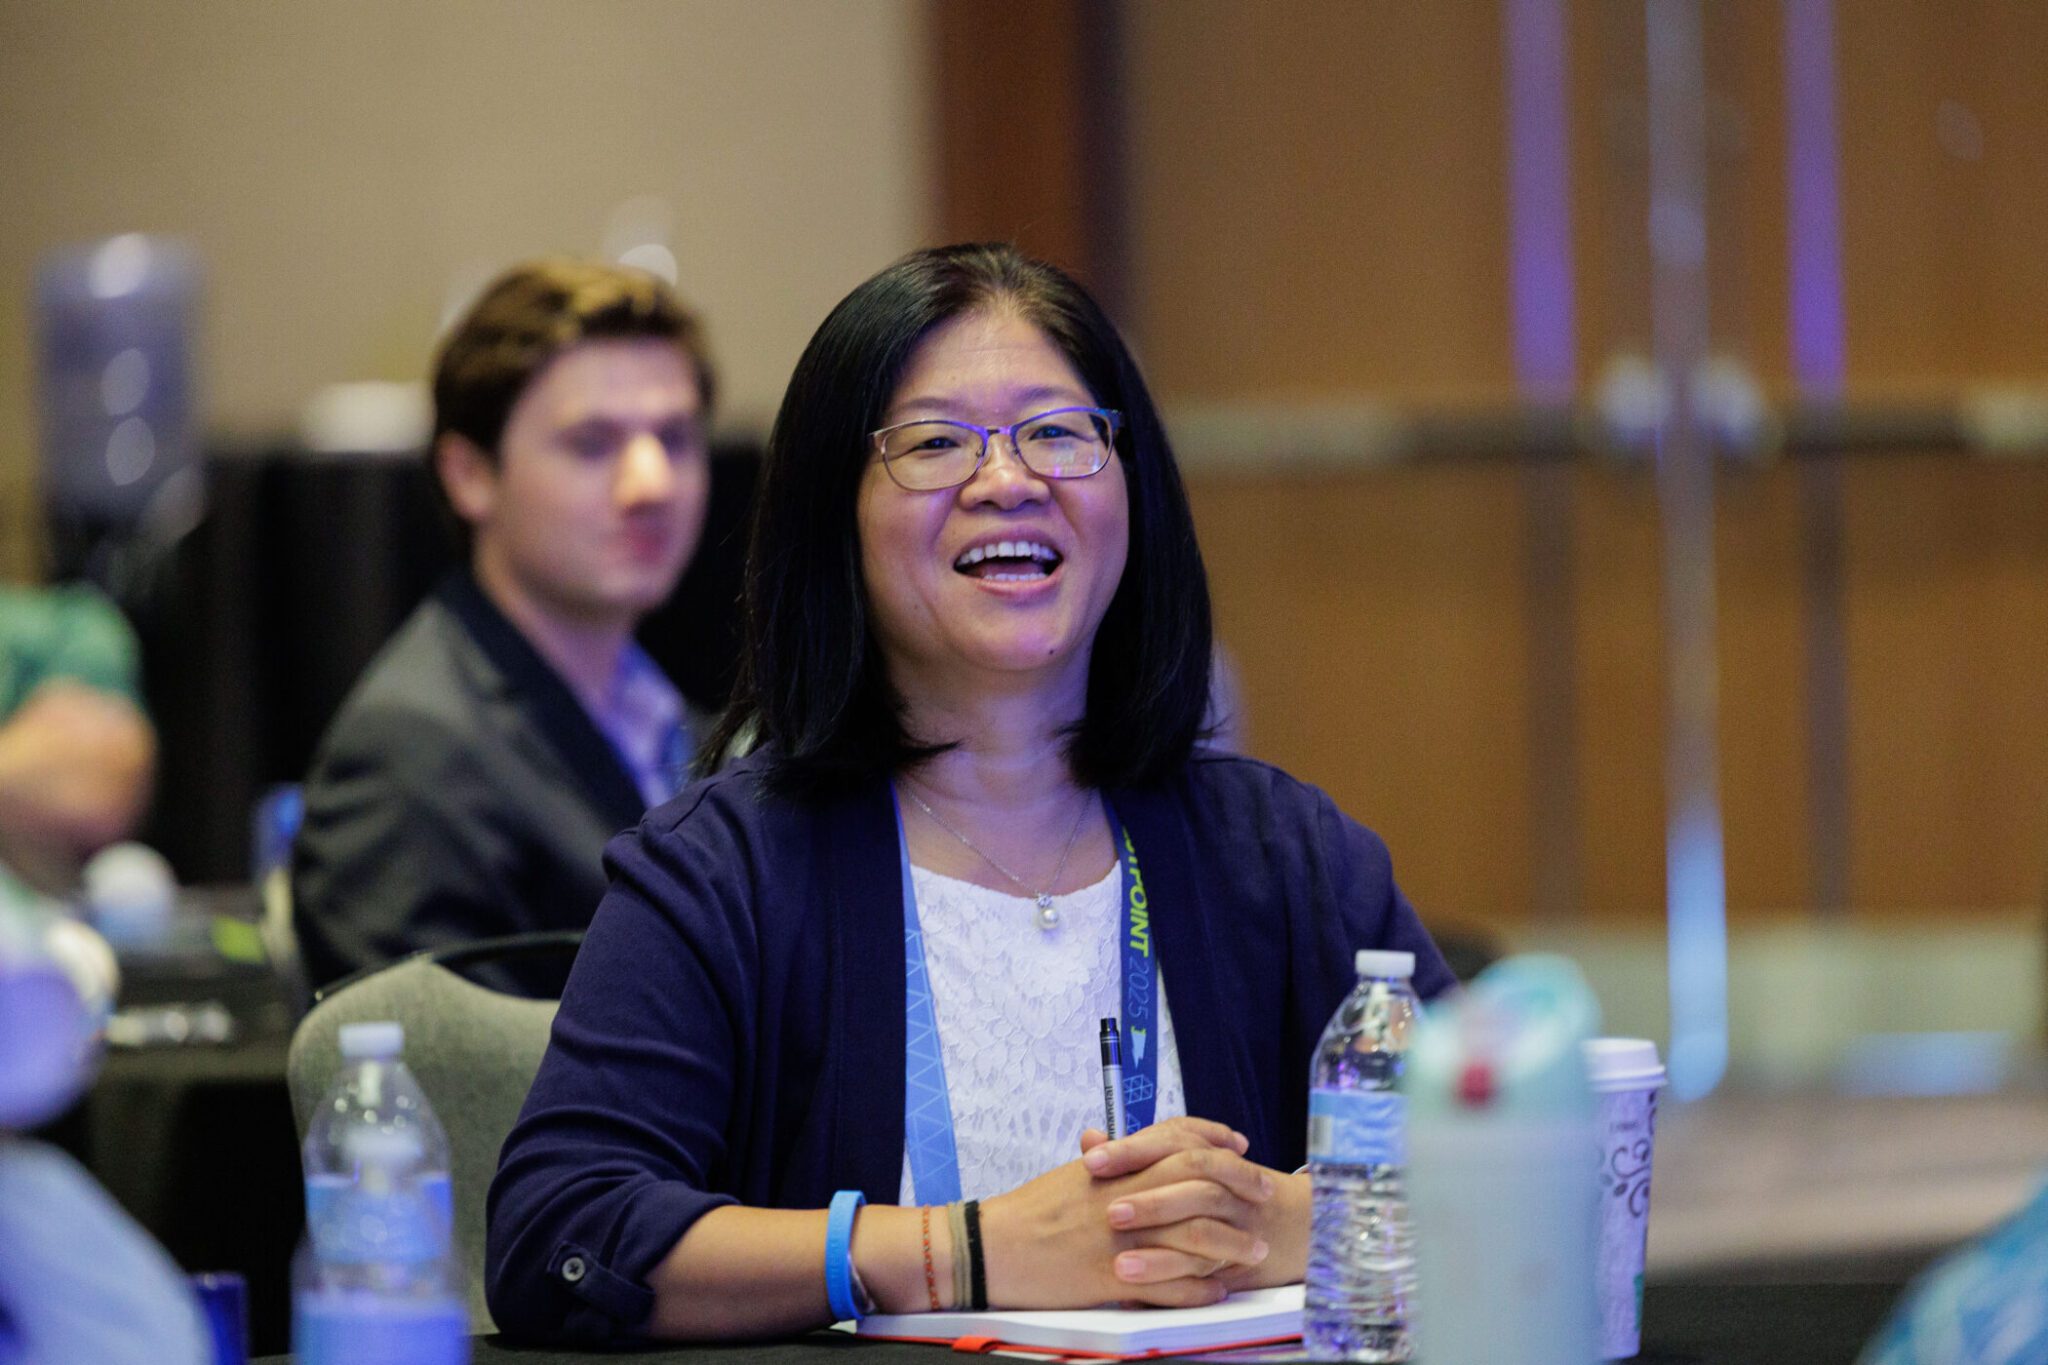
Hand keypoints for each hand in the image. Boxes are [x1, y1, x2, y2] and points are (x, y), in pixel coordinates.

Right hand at [980, 1118, 1274, 1308]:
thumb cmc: (1029, 1212)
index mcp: (1114, 1165)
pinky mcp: (1113, 1277)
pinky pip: (1170, 1284)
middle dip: (1239, 1184)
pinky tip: (1217, 1290)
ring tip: (1254, 1252)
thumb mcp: (1070, 1177)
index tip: (1238, 1145)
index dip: (1213, 1137)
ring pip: (1194, 1233)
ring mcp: (1122, 1236)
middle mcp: (1124, 1193)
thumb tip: (1108, 1144)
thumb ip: (1102, 1163)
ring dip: (1231, 1242)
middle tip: (1264, 1193)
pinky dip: (1199, 1288)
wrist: (992, 1248)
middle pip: (1198, 1178)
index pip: (1175, 1137)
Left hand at [1080, 1117, 1309, 1293]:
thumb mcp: (1183, 1166)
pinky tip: (1137, 1285)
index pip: (1170, 1139)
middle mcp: (1224, 1180)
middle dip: (1147, 1193)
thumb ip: (1137, 1156)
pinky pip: (1203, 1267)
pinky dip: (1169, 1276)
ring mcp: (1234, 1218)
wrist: (1292, 1223)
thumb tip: (1089, 1138)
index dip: (1131, 1149)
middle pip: (1189, 1176)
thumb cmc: (1220, 1191)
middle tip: (1108, 1210)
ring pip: (1199, 1223)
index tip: (1092, 1159)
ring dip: (1160, 1244)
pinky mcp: (1233, 1258)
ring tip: (1120, 1261)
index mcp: (1205, 1152)